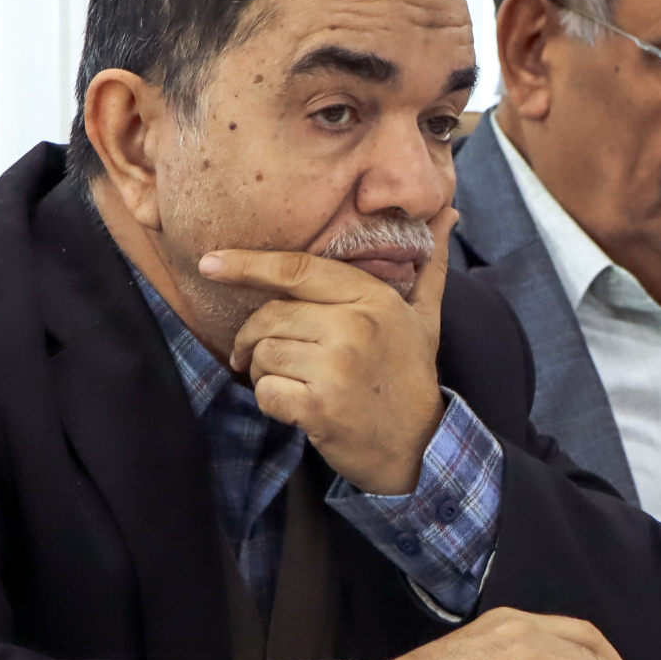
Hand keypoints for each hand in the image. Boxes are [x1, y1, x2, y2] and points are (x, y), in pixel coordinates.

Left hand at [201, 220, 451, 495]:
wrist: (419, 446)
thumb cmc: (411, 375)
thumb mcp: (425, 317)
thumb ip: (429, 266)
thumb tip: (449, 212)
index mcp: (374, 299)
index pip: (298, 270)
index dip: (248, 264)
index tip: (211, 262)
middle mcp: (354, 327)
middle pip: (270, 316)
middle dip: (252, 337)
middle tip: (255, 354)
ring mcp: (336, 367)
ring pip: (263, 354)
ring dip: (263, 371)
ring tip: (289, 380)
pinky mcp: (319, 406)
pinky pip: (265, 391)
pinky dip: (271, 400)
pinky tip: (296, 406)